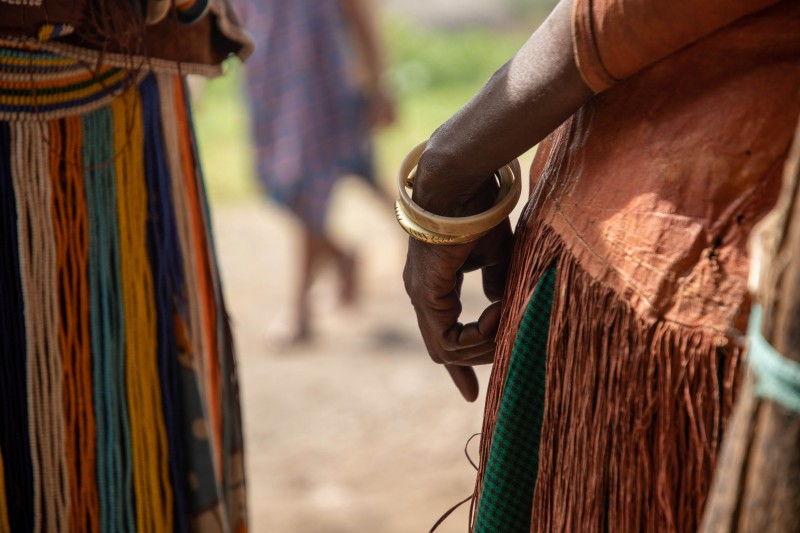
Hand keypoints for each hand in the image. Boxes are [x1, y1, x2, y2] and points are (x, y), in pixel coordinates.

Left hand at [403, 215, 512, 401]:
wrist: (462, 185)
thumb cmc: (478, 213)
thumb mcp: (493, 255)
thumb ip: (495, 282)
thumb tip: (498, 302)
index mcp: (433, 284)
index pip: (442, 334)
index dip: (458, 364)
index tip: (471, 391)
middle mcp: (421, 293)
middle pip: (441, 349)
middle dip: (466, 367)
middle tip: (485, 378)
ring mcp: (420, 294)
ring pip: (446, 348)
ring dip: (482, 344)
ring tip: (505, 320)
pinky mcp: (426, 292)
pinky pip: (448, 336)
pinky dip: (476, 335)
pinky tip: (497, 316)